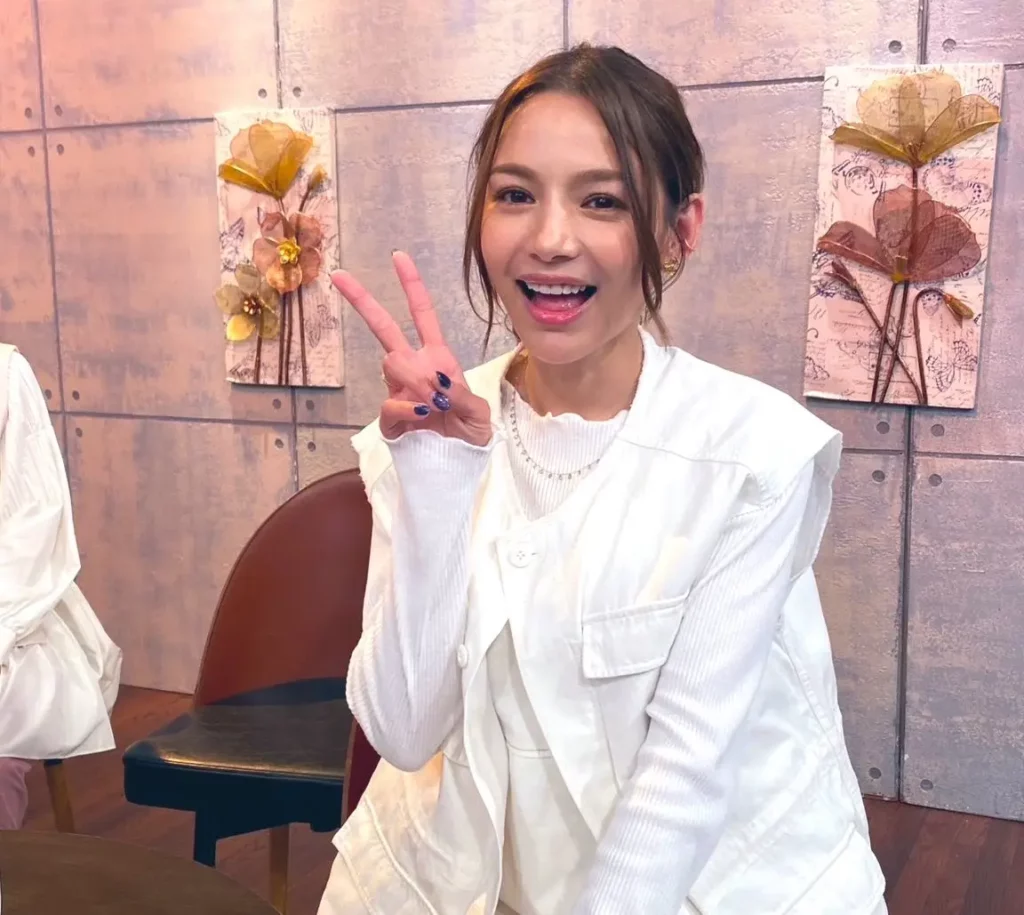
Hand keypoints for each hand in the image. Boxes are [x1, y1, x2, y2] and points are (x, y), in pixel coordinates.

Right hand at [330, 251, 492, 446]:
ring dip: (416, 379)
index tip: (398, 256)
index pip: (422, 315)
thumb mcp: (480, 413)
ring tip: (436, 404)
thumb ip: (462, 395)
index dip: (411, 286)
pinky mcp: (389, 417)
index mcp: (438, 358)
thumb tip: (435, 382)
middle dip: (363, 301)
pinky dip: (408, 406)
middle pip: (384, 328)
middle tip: (339, 276)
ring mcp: (398, 391)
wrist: (458, 464)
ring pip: (392, 365)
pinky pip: (390, 401)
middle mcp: (414, 369)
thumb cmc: (471, 433)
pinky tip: (423, 414)